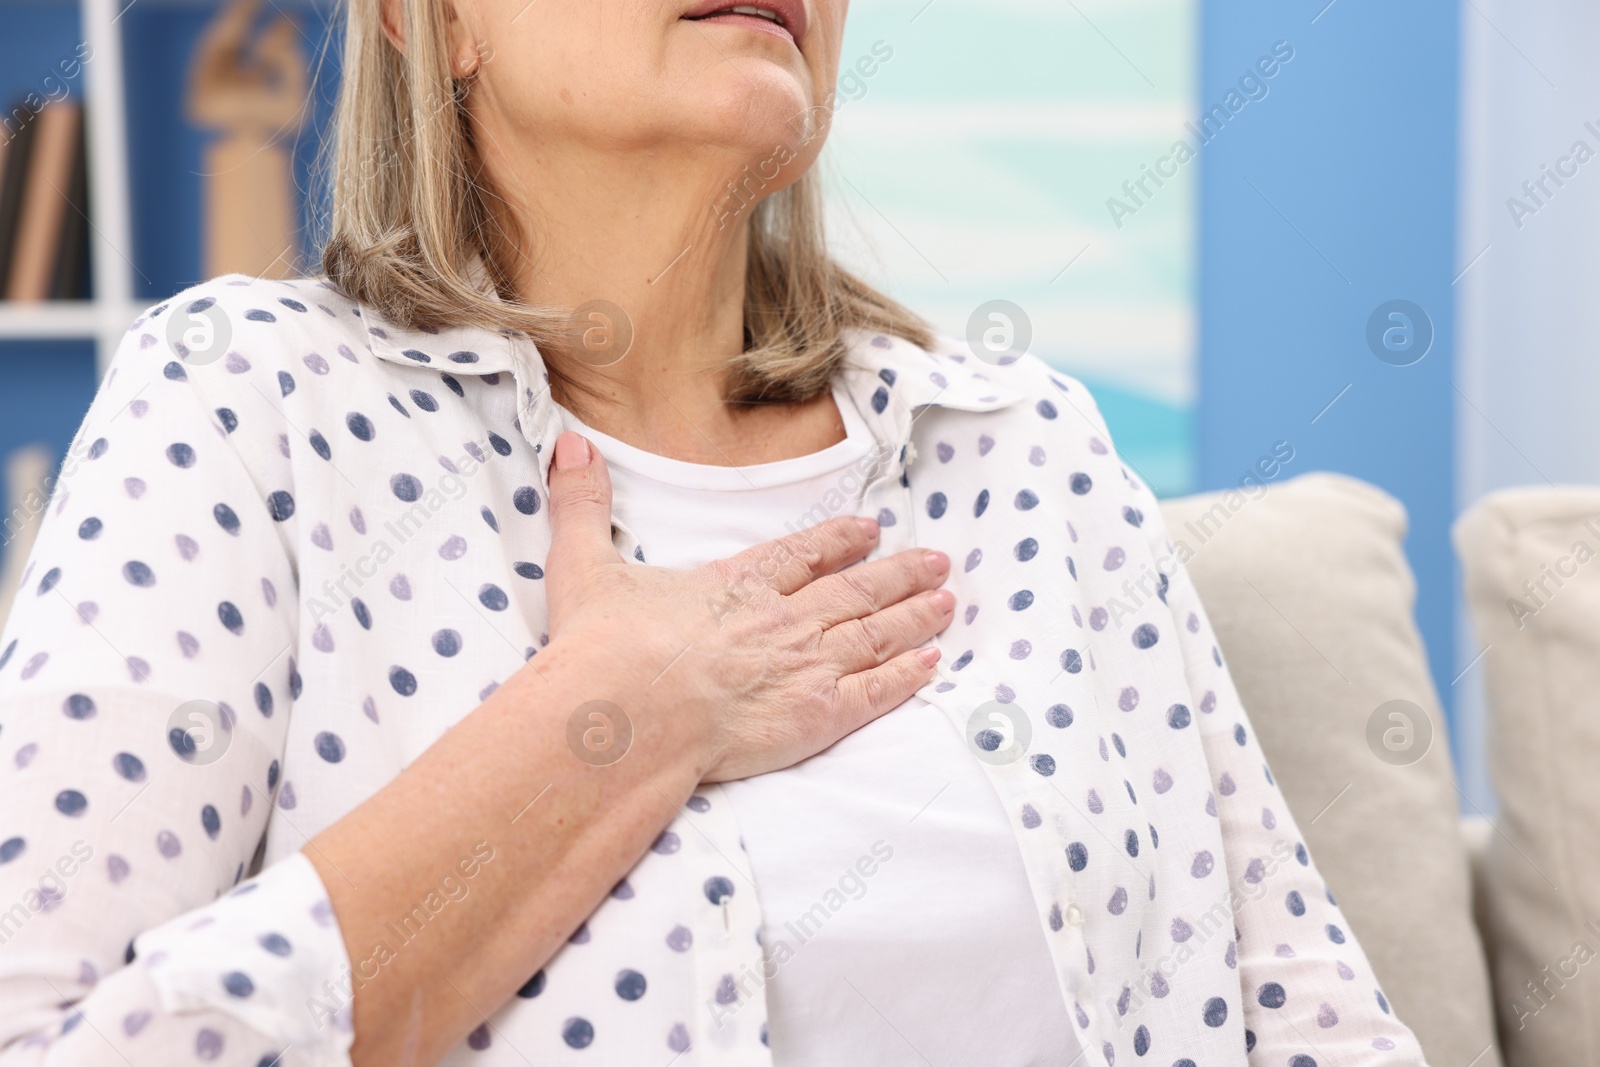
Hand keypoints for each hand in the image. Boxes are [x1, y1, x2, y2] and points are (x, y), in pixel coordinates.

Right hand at [543, 431, 952, 781]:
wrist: (627, 712)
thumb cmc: (604, 647)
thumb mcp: (584, 566)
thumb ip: (582, 506)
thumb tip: (571, 446)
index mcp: (735, 584)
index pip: (800, 556)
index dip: (838, 542)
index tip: (869, 530)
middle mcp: (781, 619)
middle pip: (853, 592)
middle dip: (898, 575)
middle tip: (937, 561)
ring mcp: (804, 666)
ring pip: (874, 635)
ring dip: (913, 616)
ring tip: (947, 600)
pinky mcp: (816, 717)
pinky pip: (873, 693)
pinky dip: (905, 677)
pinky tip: (930, 664)